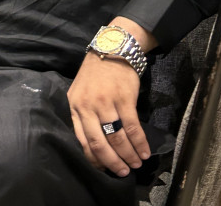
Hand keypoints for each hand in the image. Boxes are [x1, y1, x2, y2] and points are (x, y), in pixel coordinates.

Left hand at [68, 52, 149, 176]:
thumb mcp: (81, 92)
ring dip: (128, 155)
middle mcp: (88, 106)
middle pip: (99, 143)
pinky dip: (140, 143)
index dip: (95, 159)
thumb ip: (83, 115)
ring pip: (117, 137)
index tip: (105, 169)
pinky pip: (132, 127)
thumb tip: (93, 144)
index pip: (83, 140)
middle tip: (123, 172)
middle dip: (112, 162)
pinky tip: (144, 152)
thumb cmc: (96, 73)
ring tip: (136, 164)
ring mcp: (106, 102)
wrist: (112, 49)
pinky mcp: (124, 98)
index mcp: (75, 106)